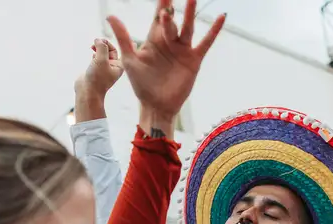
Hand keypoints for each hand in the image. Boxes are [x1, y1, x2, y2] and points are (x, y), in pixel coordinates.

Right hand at [74, 39, 123, 99]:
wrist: (87, 92)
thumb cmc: (97, 78)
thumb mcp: (101, 60)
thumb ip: (102, 47)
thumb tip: (98, 39)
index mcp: (118, 66)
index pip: (115, 49)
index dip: (107, 43)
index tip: (99, 40)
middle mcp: (113, 67)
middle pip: (109, 50)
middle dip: (102, 45)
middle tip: (94, 42)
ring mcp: (104, 69)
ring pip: (102, 54)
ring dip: (97, 48)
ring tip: (91, 47)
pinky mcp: (96, 70)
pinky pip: (97, 58)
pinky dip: (94, 54)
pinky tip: (91, 54)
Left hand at [107, 0, 225, 124]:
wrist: (156, 105)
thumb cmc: (141, 84)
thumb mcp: (129, 59)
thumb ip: (123, 37)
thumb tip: (110, 16)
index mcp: (154, 39)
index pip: (157, 16)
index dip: (161, 2)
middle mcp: (169, 41)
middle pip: (172, 19)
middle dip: (172, 6)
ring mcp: (182, 50)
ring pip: (187, 26)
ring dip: (190, 12)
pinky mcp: (193, 59)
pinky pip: (206, 42)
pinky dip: (214, 30)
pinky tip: (221, 17)